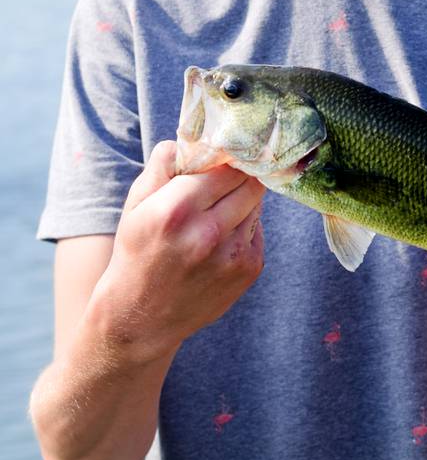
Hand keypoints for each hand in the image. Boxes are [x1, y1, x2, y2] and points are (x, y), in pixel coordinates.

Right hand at [89, 141, 265, 362]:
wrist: (142, 319)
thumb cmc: (137, 254)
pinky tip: (219, 240)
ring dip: (242, 202)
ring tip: (216, 214)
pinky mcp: (249, 270)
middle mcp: (208, 233)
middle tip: (227, 179)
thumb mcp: (135, 206)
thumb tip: (189, 139)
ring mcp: (233, 254)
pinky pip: (257, 231)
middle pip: (250, 182)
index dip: (227, 159)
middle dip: (240, 177)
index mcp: (176, 210)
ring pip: (256, 205)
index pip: (226, 166)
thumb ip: (161, 166)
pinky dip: (244, 228)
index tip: (224, 157)